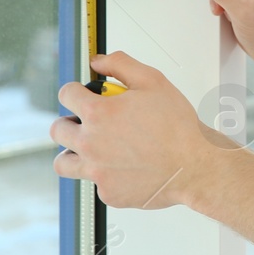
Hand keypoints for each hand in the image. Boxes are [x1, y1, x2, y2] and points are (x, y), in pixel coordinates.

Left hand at [50, 51, 216, 208]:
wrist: (195, 166)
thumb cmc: (178, 126)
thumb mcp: (153, 81)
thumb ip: (120, 64)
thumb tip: (98, 61)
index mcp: (98, 114)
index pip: (66, 95)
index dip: (75, 90)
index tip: (81, 94)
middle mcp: (91, 144)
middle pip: (58, 129)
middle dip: (71, 121)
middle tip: (88, 122)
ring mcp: (97, 171)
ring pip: (63, 163)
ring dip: (72, 153)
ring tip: (91, 149)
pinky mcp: (108, 193)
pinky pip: (94, 183)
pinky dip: (104, 174)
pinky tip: (124, 167)